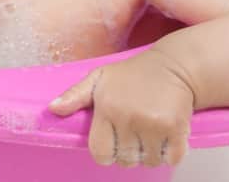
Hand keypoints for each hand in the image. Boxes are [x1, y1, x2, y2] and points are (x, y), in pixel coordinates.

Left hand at [49, 50, 194, 167]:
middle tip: (135, 134)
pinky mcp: (176, 127)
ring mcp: (153, 123)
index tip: (114, 143)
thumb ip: (75, 96)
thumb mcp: (99, 78)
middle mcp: (129, 117)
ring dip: (150, 154)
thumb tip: (52, 108)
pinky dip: (169, 153)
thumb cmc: (132, 74)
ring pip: (148, 161)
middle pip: (125, 160)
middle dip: (129, 152)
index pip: (100, 153)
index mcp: (107, 107)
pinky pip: (170, 158)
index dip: (107, 153)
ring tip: (150, 133)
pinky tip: (166, 136)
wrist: (173, 66)